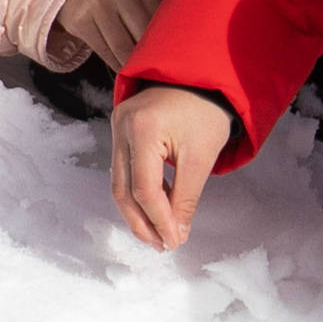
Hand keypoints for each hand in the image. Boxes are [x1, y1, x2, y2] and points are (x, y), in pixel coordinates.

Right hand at [54, 0, 160, 70]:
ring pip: (121, 46)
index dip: (164, 42)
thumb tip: (167, 44)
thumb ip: (150, 9)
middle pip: (141, 33)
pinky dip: (115, 63)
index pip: (158, 18)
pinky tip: (121, 67)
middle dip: (149, 56)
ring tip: (139, 72)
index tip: (168, 57)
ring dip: (131, 64)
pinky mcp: (80, 21)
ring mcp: (96, 5)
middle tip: (156, 70)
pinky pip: (103, 50)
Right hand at [112, 82, 235, 249]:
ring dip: (138, 212)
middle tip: (162, 245)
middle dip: (142, 223)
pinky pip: (124, 170)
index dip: (158, 220)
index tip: (174, 242)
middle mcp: (121, 127)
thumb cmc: (205, 112)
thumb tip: (177, 234)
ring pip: (119, 183)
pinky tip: (156, 209)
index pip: (144, 188)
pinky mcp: (121, 130)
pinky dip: (139, 193)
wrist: (201, 76)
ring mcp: (117, 127)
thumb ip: (187, 197)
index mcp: (142, 129)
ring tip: (159, 234)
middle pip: (123, 189)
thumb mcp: (202, 157)